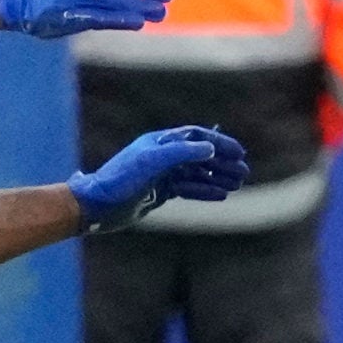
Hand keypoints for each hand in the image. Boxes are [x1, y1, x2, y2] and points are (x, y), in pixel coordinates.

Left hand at [69, 126, 249, 233]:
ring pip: (196, 174)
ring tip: (237, 184)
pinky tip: (221, 195)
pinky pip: (187, 189)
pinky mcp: (158, 192)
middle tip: (244, 172)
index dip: (219, 142)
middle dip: (223, 163)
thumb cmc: (120, 180)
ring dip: (217, 178)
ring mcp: (161, 175)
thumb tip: (210, 147)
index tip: (239, 153)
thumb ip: (181, 152)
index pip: (196, 137)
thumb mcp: (151, 162)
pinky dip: (204, 191)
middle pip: (199, 156)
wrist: (98, 205)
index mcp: (160, 142)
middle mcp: (162, 156)